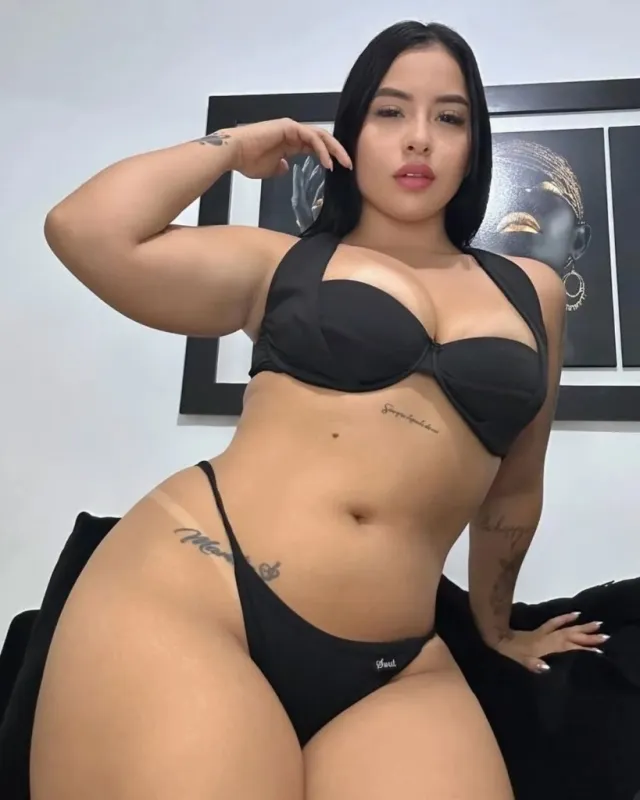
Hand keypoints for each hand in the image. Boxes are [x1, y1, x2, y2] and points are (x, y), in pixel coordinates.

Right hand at [212, 118, 352, 179]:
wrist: (234, 153)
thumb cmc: (248, 161)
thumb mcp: (269, 169)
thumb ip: (280, 168)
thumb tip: (285, 169)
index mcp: (291, 142)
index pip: (316, 146)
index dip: (329, 156)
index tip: (339, 169)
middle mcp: (294, 132)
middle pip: (322, 139)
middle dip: (338, 151)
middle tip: (349, 165)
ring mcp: (292, 128)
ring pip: (320, 136)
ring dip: (334, 149)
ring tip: (343, 164)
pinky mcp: (289, 127)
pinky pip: (311, 137)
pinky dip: (321, 149)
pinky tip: (327, 162)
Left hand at [491, 612, 608, 672]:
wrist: (497, 637)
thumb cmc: (509, 652)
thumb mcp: (519, 661)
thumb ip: (533, 664)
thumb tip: (547, 667)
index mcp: (545, 647)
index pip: (568, 647)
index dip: (583, 649)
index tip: (599, 651)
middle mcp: (548, 637)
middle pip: (571, 635)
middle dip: (587, 636)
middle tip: (605, 634)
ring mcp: (545, 632)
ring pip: (566, 628)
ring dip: (581, 626)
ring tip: (595, 623)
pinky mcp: (540, 630)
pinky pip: (555, 622)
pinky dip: (565, 618)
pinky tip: (573, 614)